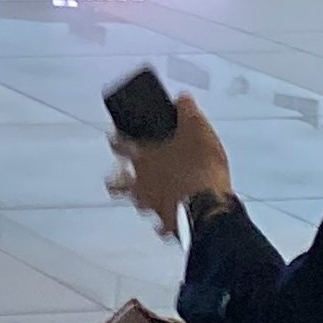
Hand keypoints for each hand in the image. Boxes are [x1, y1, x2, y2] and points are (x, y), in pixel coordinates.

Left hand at [107, 95, 232, 239]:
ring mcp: (150, 203)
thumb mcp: (197, 129)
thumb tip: (182, 98)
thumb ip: (187, 112)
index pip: (118, 143)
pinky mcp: (166, 222)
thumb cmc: (200, 167)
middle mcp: (141, 181)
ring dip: (140, 199)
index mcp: (144, 156)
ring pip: (136, 202)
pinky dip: (164, 221)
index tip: (114, 134)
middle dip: (117, 177)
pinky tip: (169, 220)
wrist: (209, 205)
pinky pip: (161, 223)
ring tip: (145, 198)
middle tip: (121, 174)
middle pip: (117, 180)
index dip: (115, 138)